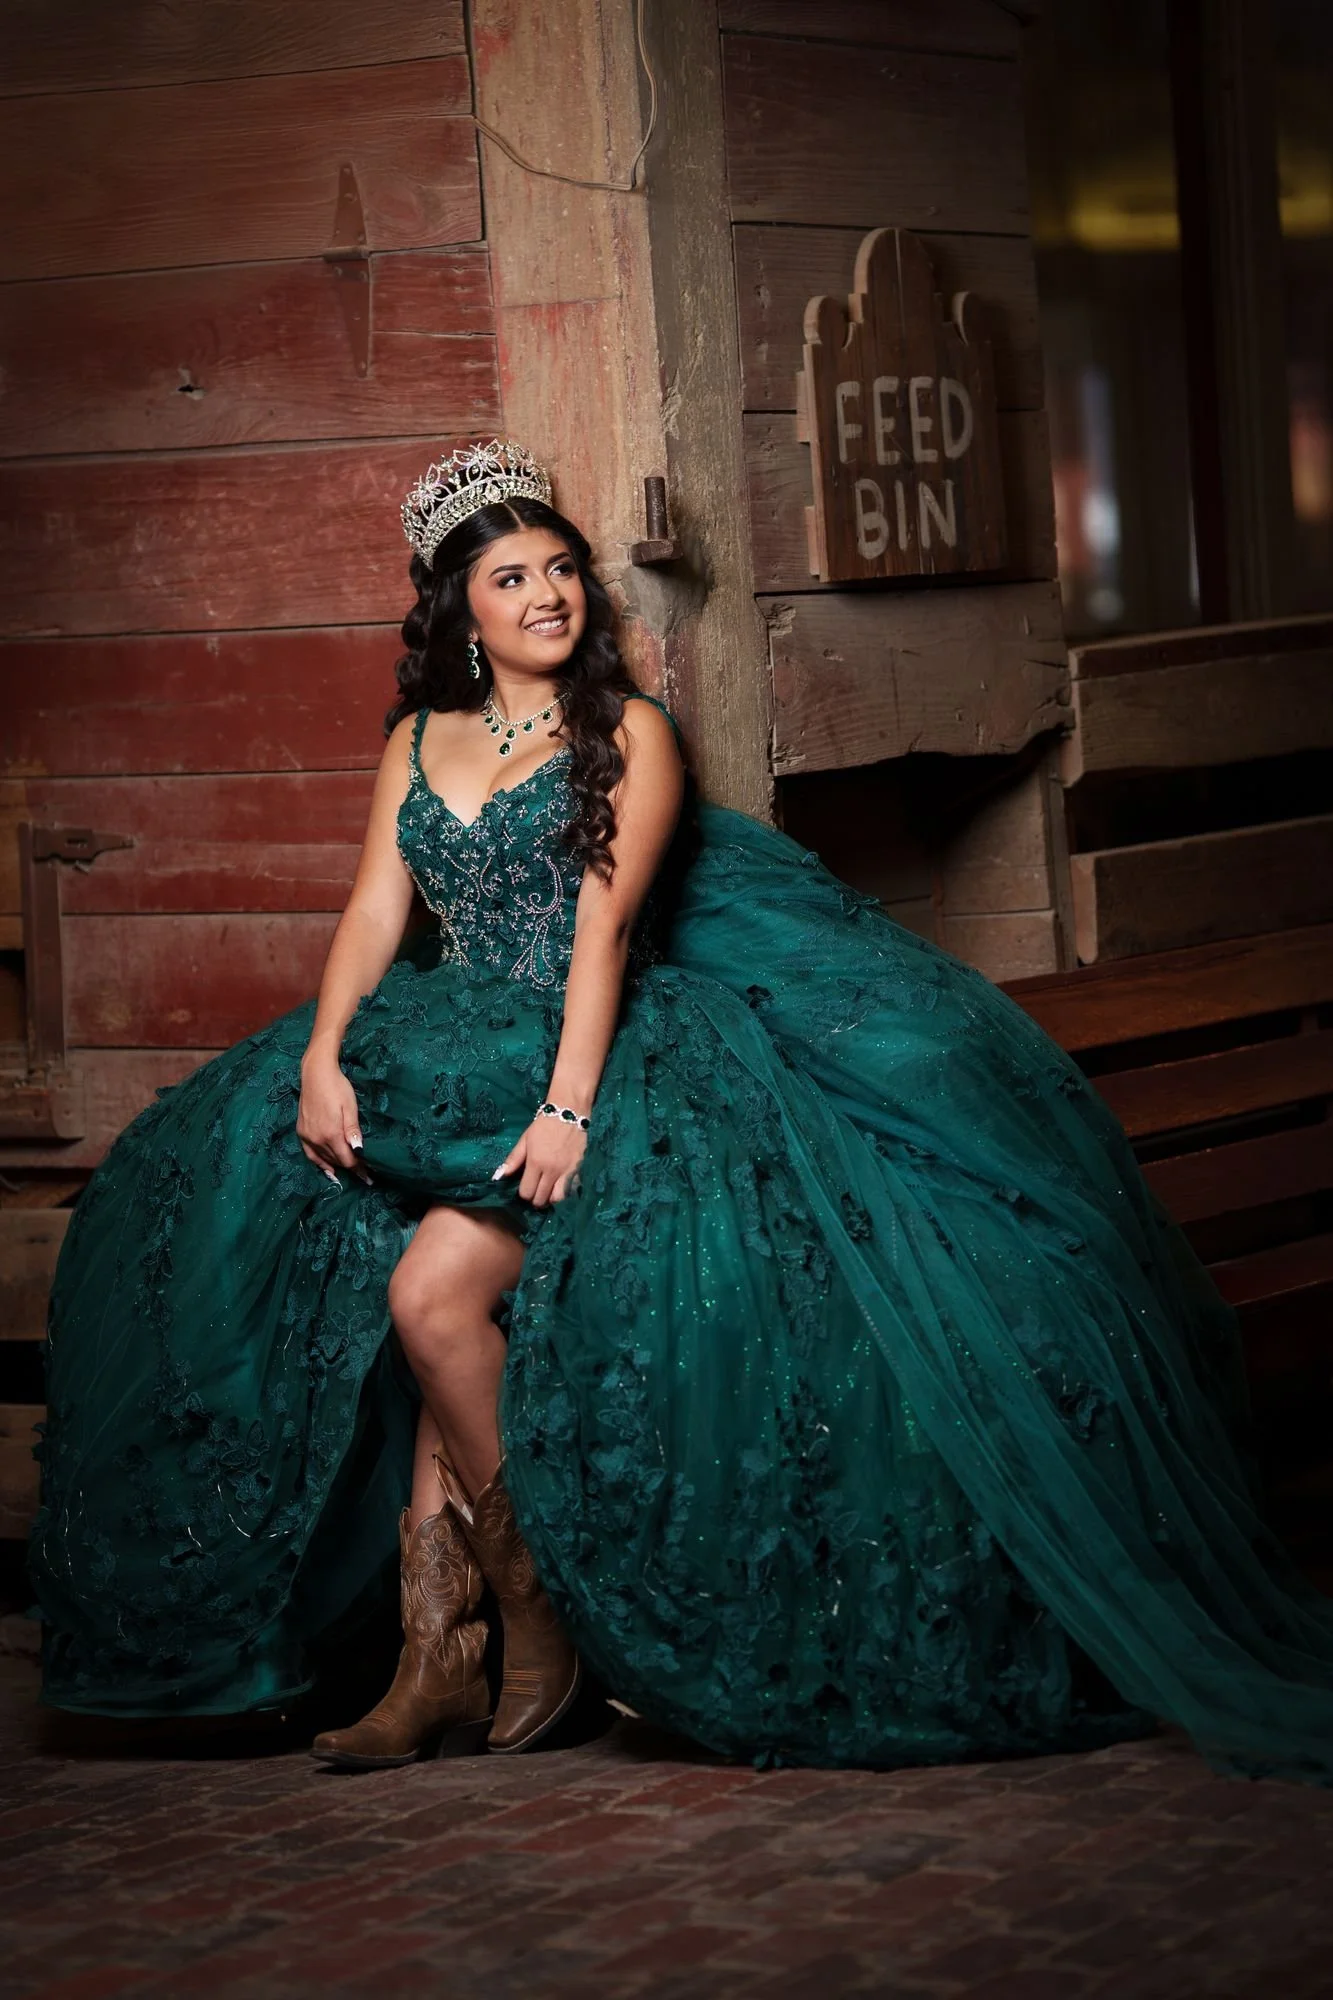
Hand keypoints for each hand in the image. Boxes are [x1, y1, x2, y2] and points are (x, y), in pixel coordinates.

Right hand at [297, 1054, 371, 1184]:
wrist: (315, 1073)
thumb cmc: (337, 1087)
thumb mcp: (350, 1107)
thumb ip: (353, 1131)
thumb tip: (358, 1151)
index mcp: (331, 1134)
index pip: (347, 1159)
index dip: (359, 1169)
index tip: (369, 1177)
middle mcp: (317, 1139)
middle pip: (336, 1161)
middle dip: (350, 1168)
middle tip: (364, 1173)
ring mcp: (307, 1136)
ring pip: (324, 1159)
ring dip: (337, 1165)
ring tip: (350, 1172)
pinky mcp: (301, 1132)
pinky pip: (310, 1154)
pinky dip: (319, 1163)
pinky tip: (327, 1169)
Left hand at [493, 1114, 586, 1206]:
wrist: (569, 1112)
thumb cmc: (544, 1125)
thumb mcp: (525, 1139)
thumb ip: (514, 1158)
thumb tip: (501, 1175)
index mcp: (536, 1163)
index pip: (527, 1192)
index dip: (524, 1193)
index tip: (525, 1187)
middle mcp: (552, 1170)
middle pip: (541, 1199)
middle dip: (535, 1199)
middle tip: (535, 1191)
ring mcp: (567, 1171)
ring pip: (558, 1199)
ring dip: (550, 1198)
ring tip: (548, 1191)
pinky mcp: (578, 1169)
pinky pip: (571, 1189)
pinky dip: (564, 1191)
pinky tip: (560, 1185)